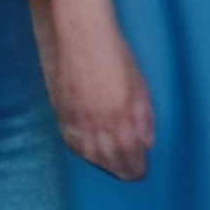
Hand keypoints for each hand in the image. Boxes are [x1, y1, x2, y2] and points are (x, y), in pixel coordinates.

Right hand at [49, 23, 154, 180]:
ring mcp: (79, 121)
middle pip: (112, 161)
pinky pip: (73, 144)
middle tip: (130, 174)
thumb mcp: (139, 84)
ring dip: (104, 166)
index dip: (137, 168)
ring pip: (91, 156)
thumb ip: (144, 116)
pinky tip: (91, 155)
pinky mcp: (62, 115)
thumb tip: (147, 143)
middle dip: (123, 171)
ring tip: (113, 168)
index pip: (131, 157)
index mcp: (123, 117)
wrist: (80, 35)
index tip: (142, 171)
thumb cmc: (114, 54)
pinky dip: (84, 153)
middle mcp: (100, 124)